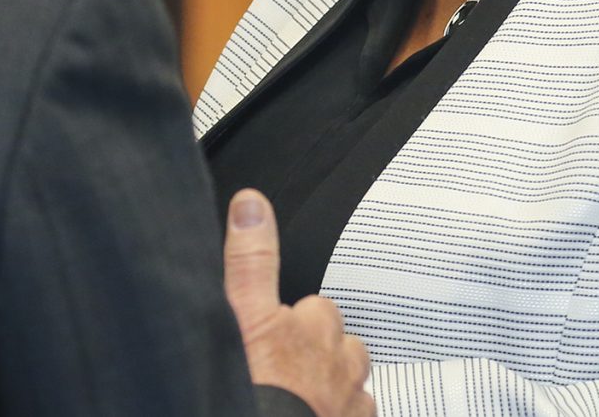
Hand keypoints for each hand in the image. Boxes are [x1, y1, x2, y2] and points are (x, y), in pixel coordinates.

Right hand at [222, 190, 374, 416]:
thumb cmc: (257, 389)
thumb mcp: (242, 317)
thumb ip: (250, 262)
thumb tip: (250, 203)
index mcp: (317, 326)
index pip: (317, 310)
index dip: (296, 322)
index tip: (280, 334)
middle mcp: (343, 362)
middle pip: (341, 347)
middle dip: (321, 354)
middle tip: (289, 370)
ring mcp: (351, 402)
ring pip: (352, 386)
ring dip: (335, 389)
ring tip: (304, 399)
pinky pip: (355, 416)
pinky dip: (341, 416)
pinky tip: (317, 416)